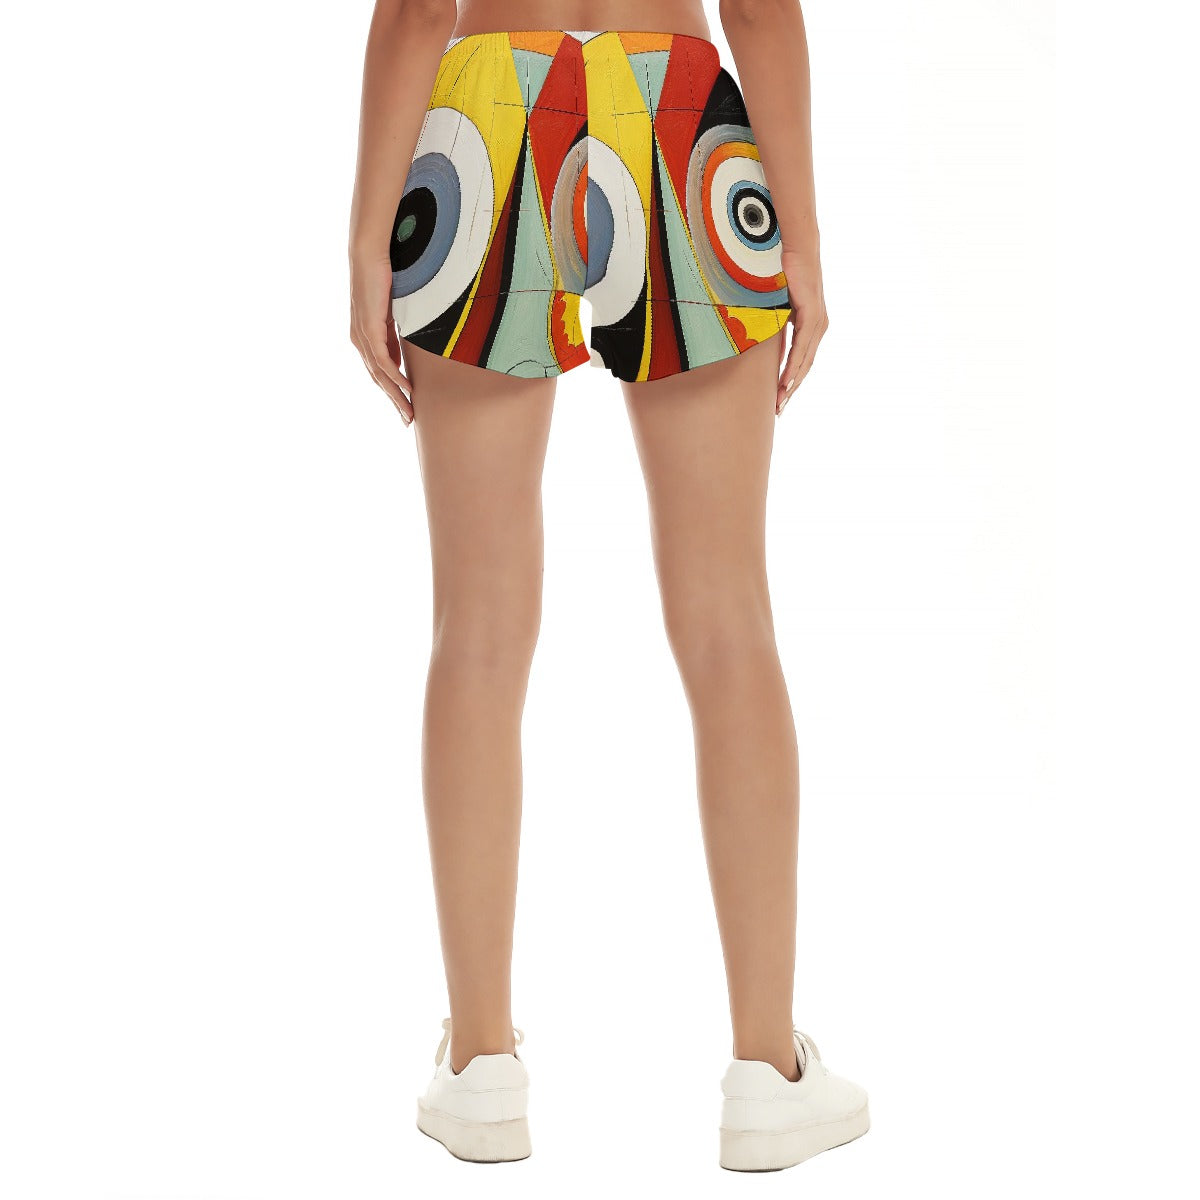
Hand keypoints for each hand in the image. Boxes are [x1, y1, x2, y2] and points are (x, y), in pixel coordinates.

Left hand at [350, 249, 413, 424]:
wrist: (368, 253)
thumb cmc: (382, 275)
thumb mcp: (392, 308)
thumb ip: (395, 328)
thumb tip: (407, 341)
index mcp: (364, 336)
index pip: (379, 371)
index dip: (393, 391)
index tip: (407, 406)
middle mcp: (359, 339)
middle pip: (378, 379)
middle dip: (394, 401)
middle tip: (408, 419)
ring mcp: (362, 335)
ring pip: (380, 375)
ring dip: (396, 396)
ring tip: (408, 412)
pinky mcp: (368, 327)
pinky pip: (382, 360)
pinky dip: (394, 377)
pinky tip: (405, 388)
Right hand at [775, 246, 828, 414]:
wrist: (797, 246)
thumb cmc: (784, 271)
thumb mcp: (777, 303)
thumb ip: (775, 322)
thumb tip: (760, 335)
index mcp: (811, 327)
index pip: (801, 361)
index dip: (791, 382)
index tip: (779, 400)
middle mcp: (819, 327)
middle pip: (804, 367)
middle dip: (791, 391)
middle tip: (779, 410)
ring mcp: (818, 322)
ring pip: (804, 361)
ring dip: (792, 385)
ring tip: (781, 402)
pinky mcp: (813, 314)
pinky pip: (802, 346)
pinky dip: (794, 366)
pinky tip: (786, 381)